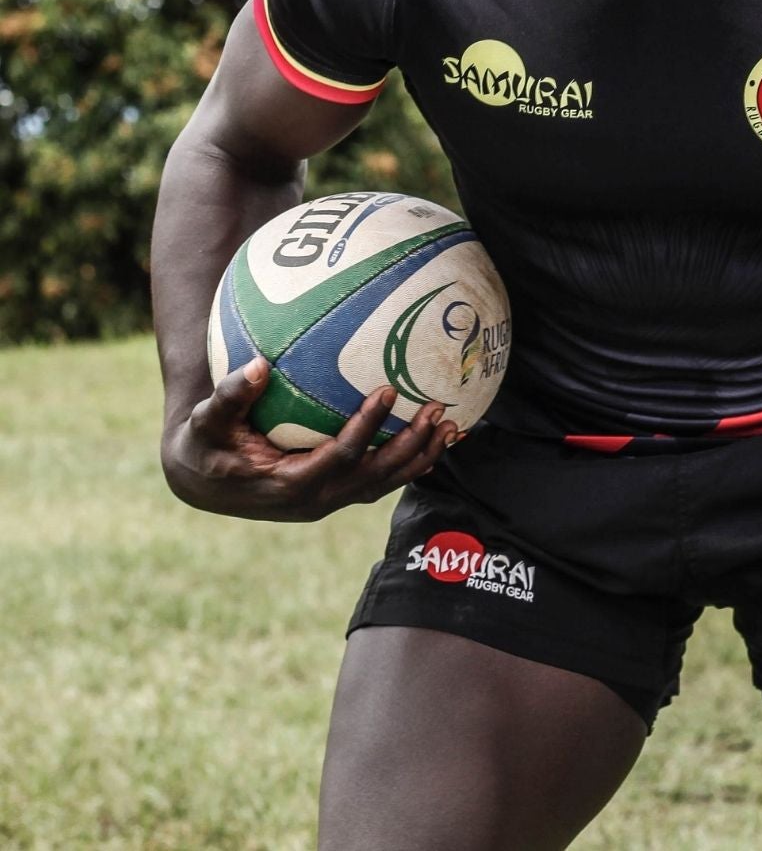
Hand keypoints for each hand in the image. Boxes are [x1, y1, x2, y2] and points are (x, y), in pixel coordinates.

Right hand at [162, 355, 459, 521]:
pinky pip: (378, 480)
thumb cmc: (205, 443)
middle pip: (374, 476)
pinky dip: (410, 462)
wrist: (203, 480)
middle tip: (437, 409)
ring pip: (383, 483)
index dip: (366, 428)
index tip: (387, 391)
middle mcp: (314, 499)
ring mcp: (327, 500)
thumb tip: (259, 366)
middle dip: (409, 446)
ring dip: (420, 456)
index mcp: (288, 483)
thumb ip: (230, 396)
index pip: (339, 457)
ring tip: (452, 426)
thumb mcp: (206, 420)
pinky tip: (436, 440)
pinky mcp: (334, 493)